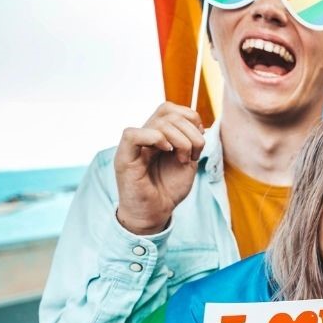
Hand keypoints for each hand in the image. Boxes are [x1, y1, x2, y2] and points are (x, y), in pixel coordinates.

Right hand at [115, 103, 205, 234]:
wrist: (156, 213)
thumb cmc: (169, 190)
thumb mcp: (188, 162)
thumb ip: (191, 141)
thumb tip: (198, 124)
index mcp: (158, 135)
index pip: (170, 109)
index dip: (190, 117)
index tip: (198, 141)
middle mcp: (144, 137)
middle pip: (167, 112)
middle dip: (190, 131)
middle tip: (192, 154)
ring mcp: (134, 146)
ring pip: (158, 123)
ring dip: (181, 140)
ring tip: (182, 159)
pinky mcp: (124, 158)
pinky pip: (132, 134)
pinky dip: (155, 139)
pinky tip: (167, 152)